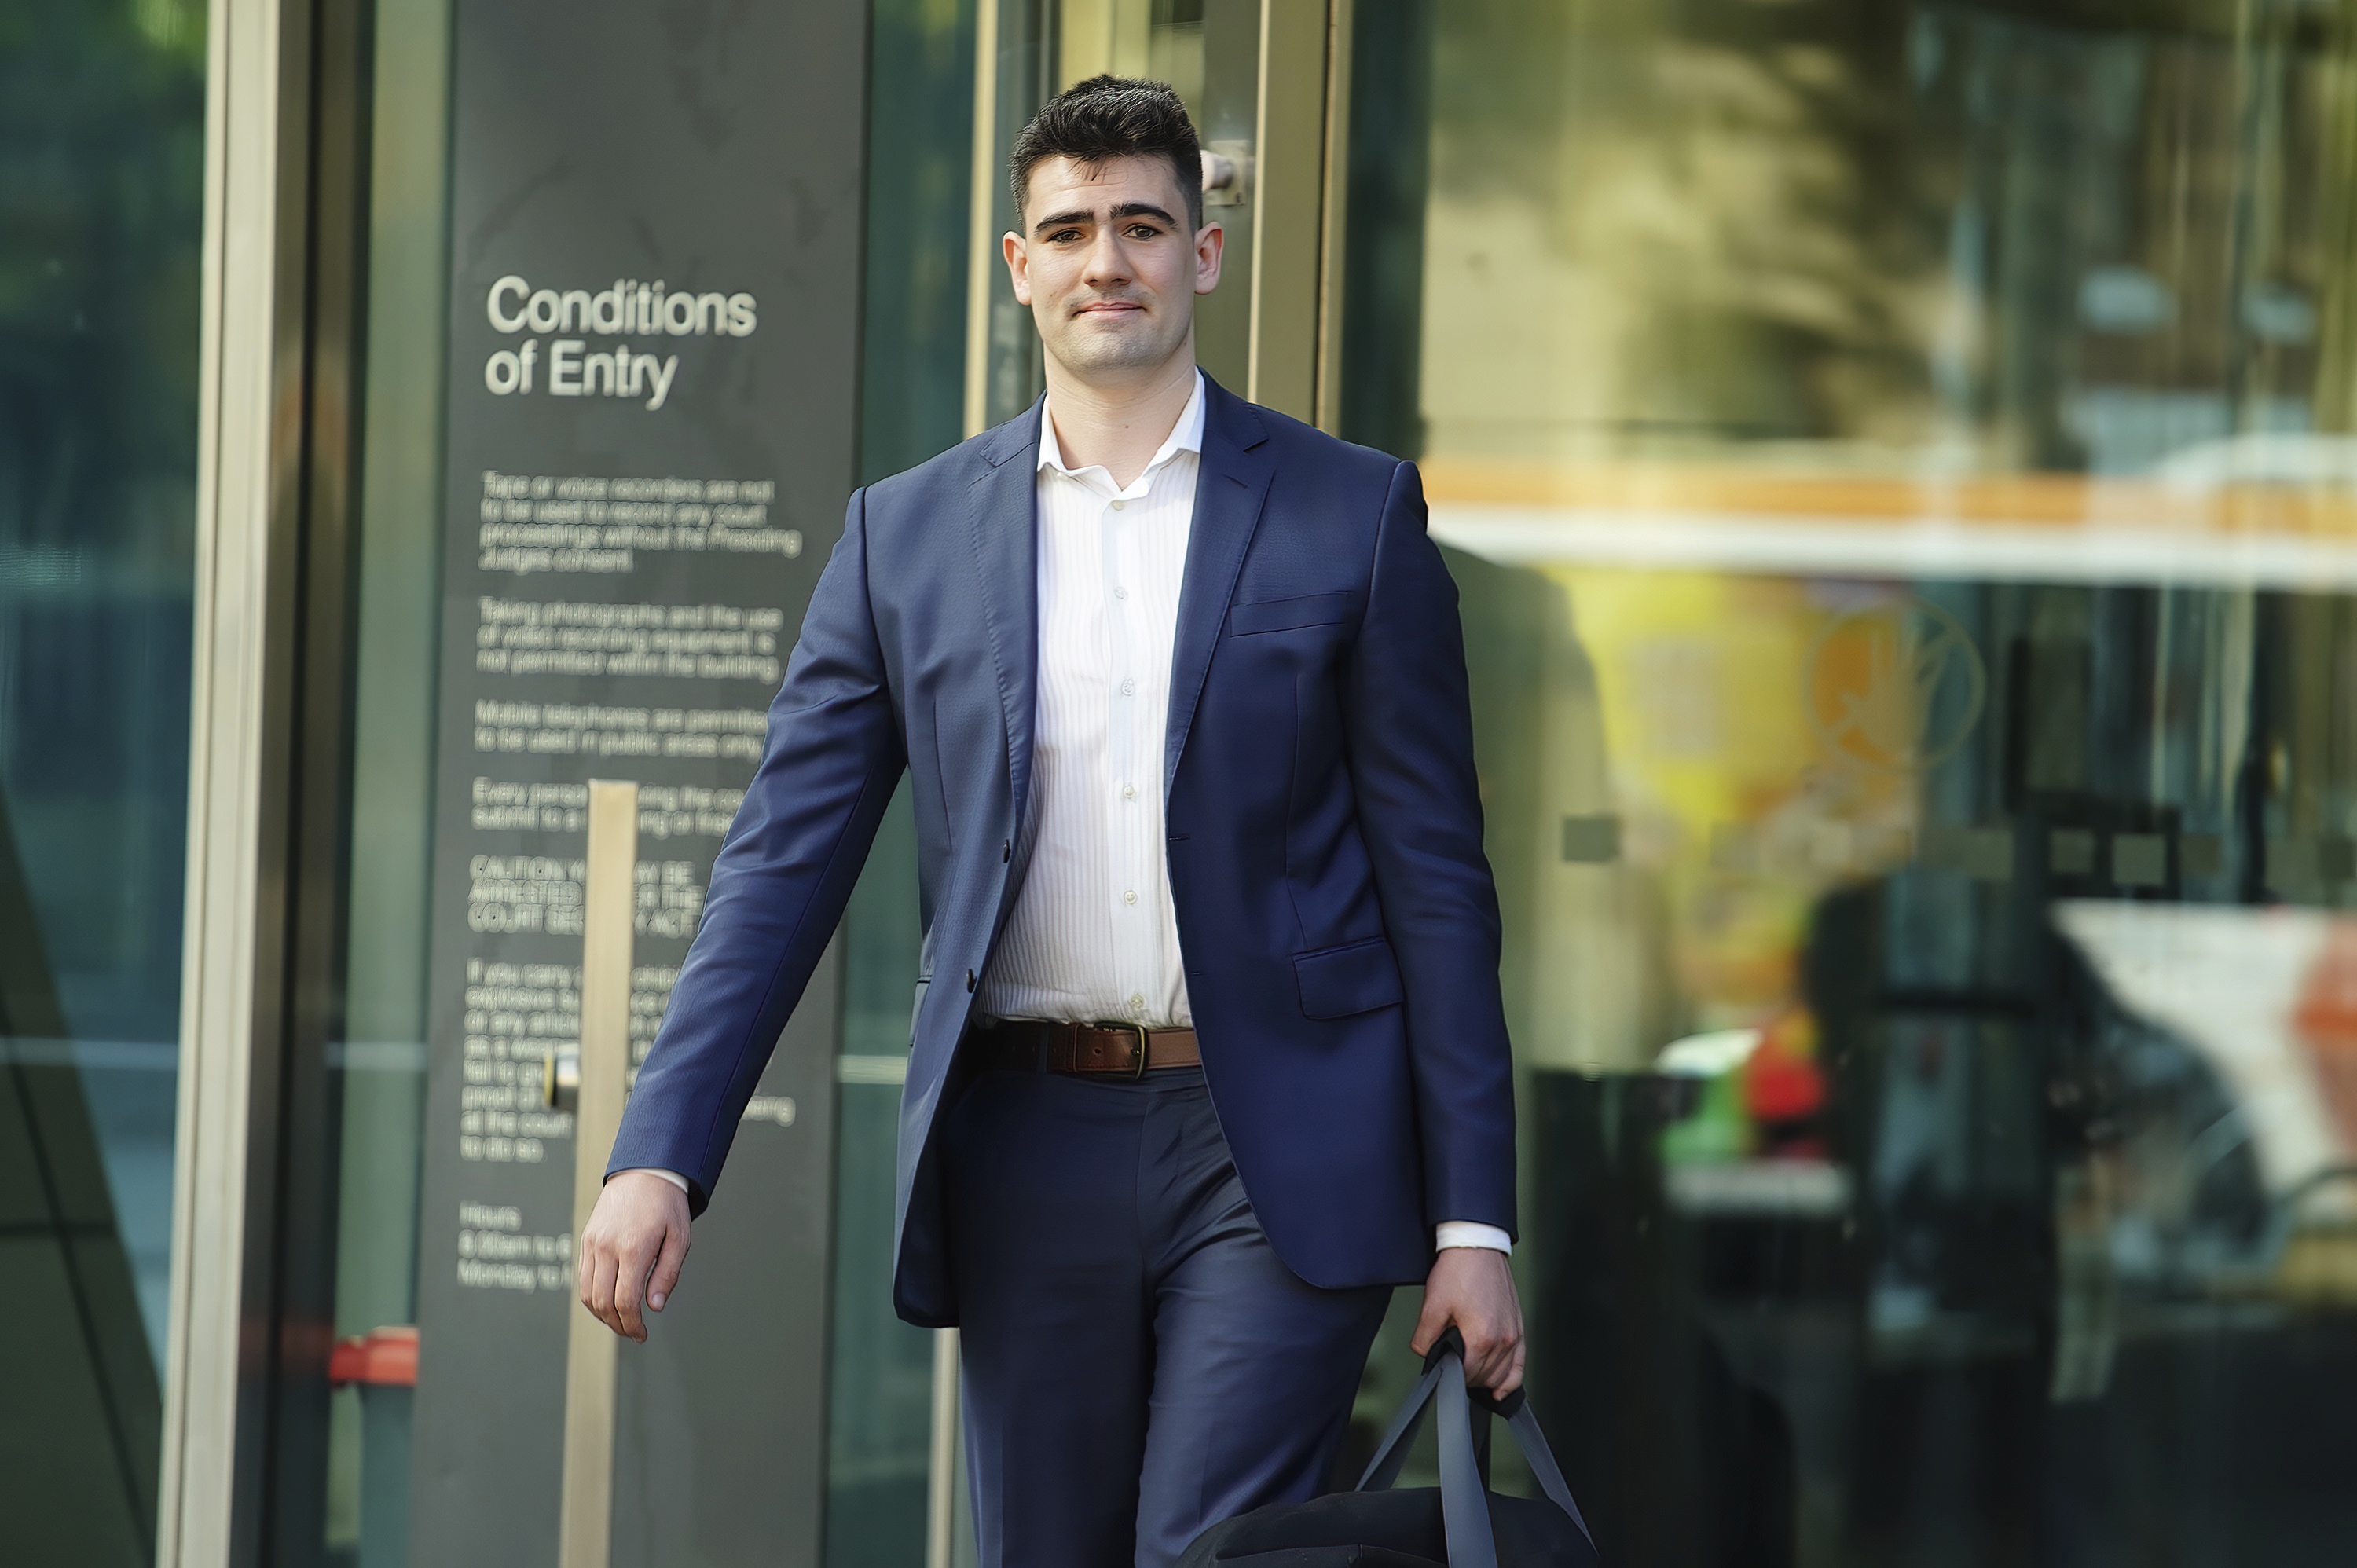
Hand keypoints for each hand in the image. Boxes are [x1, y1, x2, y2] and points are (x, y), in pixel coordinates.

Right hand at [577, 1170, 691, 1341]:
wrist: (645, 1171)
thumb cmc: (666, 1204)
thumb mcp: (680, 1238)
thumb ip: (667, 1275)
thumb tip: (653, 1306)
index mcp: (633, 1248)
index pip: (624, 1302)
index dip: (632, 1325)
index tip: (642, 1335)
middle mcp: (606, 1247)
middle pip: (602, 1303)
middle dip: (617, 1325)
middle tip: (633, 1332)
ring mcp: (592, 1243)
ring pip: (587, 1294)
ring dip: (602, 1314)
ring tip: (621, 1320)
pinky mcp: (585, 1240)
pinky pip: (583, 1278)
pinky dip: (593, 1295)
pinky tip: (610, 1300)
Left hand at [1412, 1247, 1524, 1394]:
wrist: (1476, 1247)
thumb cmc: (1458, 1271)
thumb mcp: (1432, 1306)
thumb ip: (1425, 1339)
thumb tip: (1426, 1355)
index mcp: (1481, 1337)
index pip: (1466, 1376)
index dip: (1451, 1377)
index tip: (1443, 1373)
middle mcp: (1502, 1339)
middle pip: (1484, 1377)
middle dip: (1466, 1377)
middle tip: (1452, 1366)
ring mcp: (1513, 1333)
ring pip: (1502, 1374)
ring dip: (1486, 1379)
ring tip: (1470, 1374)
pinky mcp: (1518, 1326)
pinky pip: (1520, 1363)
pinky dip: (1512, 1379)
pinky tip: (1503, 1388)